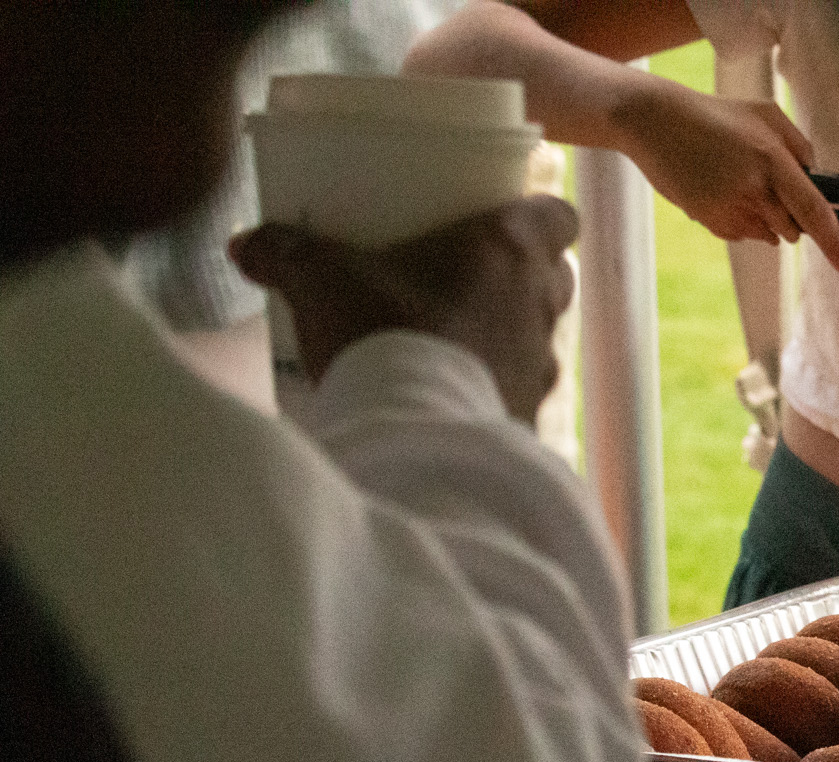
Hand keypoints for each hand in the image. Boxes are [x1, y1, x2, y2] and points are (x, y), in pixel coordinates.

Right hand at [231, 195, 578, 422]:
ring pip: (540, 336)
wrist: (411, 435)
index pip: (560, 216)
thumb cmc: (382, 332)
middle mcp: (539, 303)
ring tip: (457, 340)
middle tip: (469, 277)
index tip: (506, 219)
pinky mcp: (531, 418)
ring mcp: (542, 364)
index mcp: (508, 248)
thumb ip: (285, 253)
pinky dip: (497, 388)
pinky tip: (457, 395)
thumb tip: (246, 243)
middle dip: (521, 275)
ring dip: (509, 333)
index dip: (539, 216)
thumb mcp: (321, 280)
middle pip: (555, 276)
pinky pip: (523, 393)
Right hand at [614, 79, 838, 272]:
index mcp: (772, 159)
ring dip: (765, 217)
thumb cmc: (714, 115)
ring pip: (769, 234)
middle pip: (793, 229)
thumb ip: (799, 145)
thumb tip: (816, 178)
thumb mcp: (765, 113)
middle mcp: (754, 190)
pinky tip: (721, 190)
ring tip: (736, 180)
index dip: (834, 241)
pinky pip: (744, 234)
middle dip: (791, 216)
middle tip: (765, 183)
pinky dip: (742, 219)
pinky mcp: (713, 223)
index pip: (814, 210)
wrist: (655, 122)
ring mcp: (731, 210)